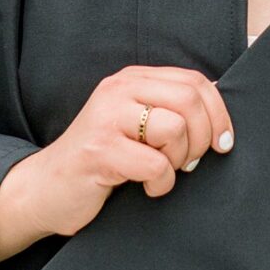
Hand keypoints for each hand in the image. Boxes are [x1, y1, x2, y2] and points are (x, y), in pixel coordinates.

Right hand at [0, 63, 233, 257]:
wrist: (46, 190)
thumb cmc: (100, 162)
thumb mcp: (135, 125)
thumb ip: (167, 109)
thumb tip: (218, 111)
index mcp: (131, 79)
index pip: (194, 81)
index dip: (218, 113)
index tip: (223, 143)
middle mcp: (118, 90)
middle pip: (189, 100)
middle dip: (201, 138)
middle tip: (188, 163)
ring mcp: (106, 118)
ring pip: (174, 128)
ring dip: (178, 160)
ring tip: (160, 172)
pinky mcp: (100, 150)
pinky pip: (155, 164)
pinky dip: (160, 183)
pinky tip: (145, 187)